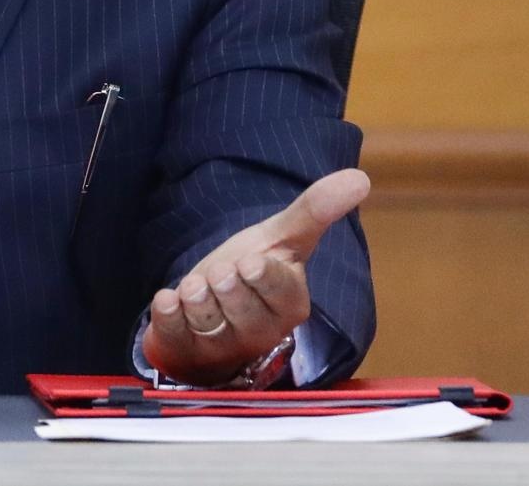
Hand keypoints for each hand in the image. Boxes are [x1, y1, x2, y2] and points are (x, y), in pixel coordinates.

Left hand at [140, 168, 368, 385]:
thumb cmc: (253, 270)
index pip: (279, 292)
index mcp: (289, 304)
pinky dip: (167, 312)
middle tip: (220, 272)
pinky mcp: (188, 351)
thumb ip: (315, 211)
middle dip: (223, 282)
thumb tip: (361, 178)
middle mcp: (261, 332)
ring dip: (195, 296)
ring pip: (207, 320)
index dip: (261, 275)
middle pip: (240, 306)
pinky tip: (168, 299)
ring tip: (196, 286)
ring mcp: (224, 346)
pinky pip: (174, 332)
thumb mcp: (283, 238)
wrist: (215, 302)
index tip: (248, 262)